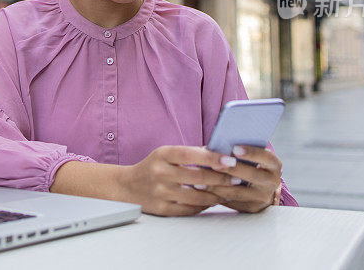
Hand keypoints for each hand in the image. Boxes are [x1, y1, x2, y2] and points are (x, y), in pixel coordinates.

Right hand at [118, 145, 240, 215]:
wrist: (127, 186)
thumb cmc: (153, 167)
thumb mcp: (166, 154)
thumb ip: (190, 154)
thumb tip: (219, 153)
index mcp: (162, 155)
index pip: (191, 154)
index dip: (212, 157)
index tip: (230, 160)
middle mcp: (160, 173)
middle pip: (198, 177)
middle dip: (221, 178)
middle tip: (237, 178)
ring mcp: (161, 193)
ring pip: (197, 196)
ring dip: (216, 195)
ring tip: (228, 191)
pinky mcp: (162, 209)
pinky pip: (190, 209)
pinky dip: (204, 206)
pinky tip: (212, 201)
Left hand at [202, 145, 282, 213]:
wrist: (259, 187)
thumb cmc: (249, 164)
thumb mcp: (250, 157)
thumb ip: (238, 151)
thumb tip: (215, 146)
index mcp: (274, 165)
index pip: (266, 157)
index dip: (251, 152)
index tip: (235, 148)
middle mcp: (273, 182)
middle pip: (251, 175)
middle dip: (231, 169)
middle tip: (213, 165)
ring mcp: (263, 197)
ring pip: (238, 192)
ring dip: (217, 185)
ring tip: (200, 180)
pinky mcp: (252, 208)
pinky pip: (232, 202)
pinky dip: (216, 196)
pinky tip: (203, 191)